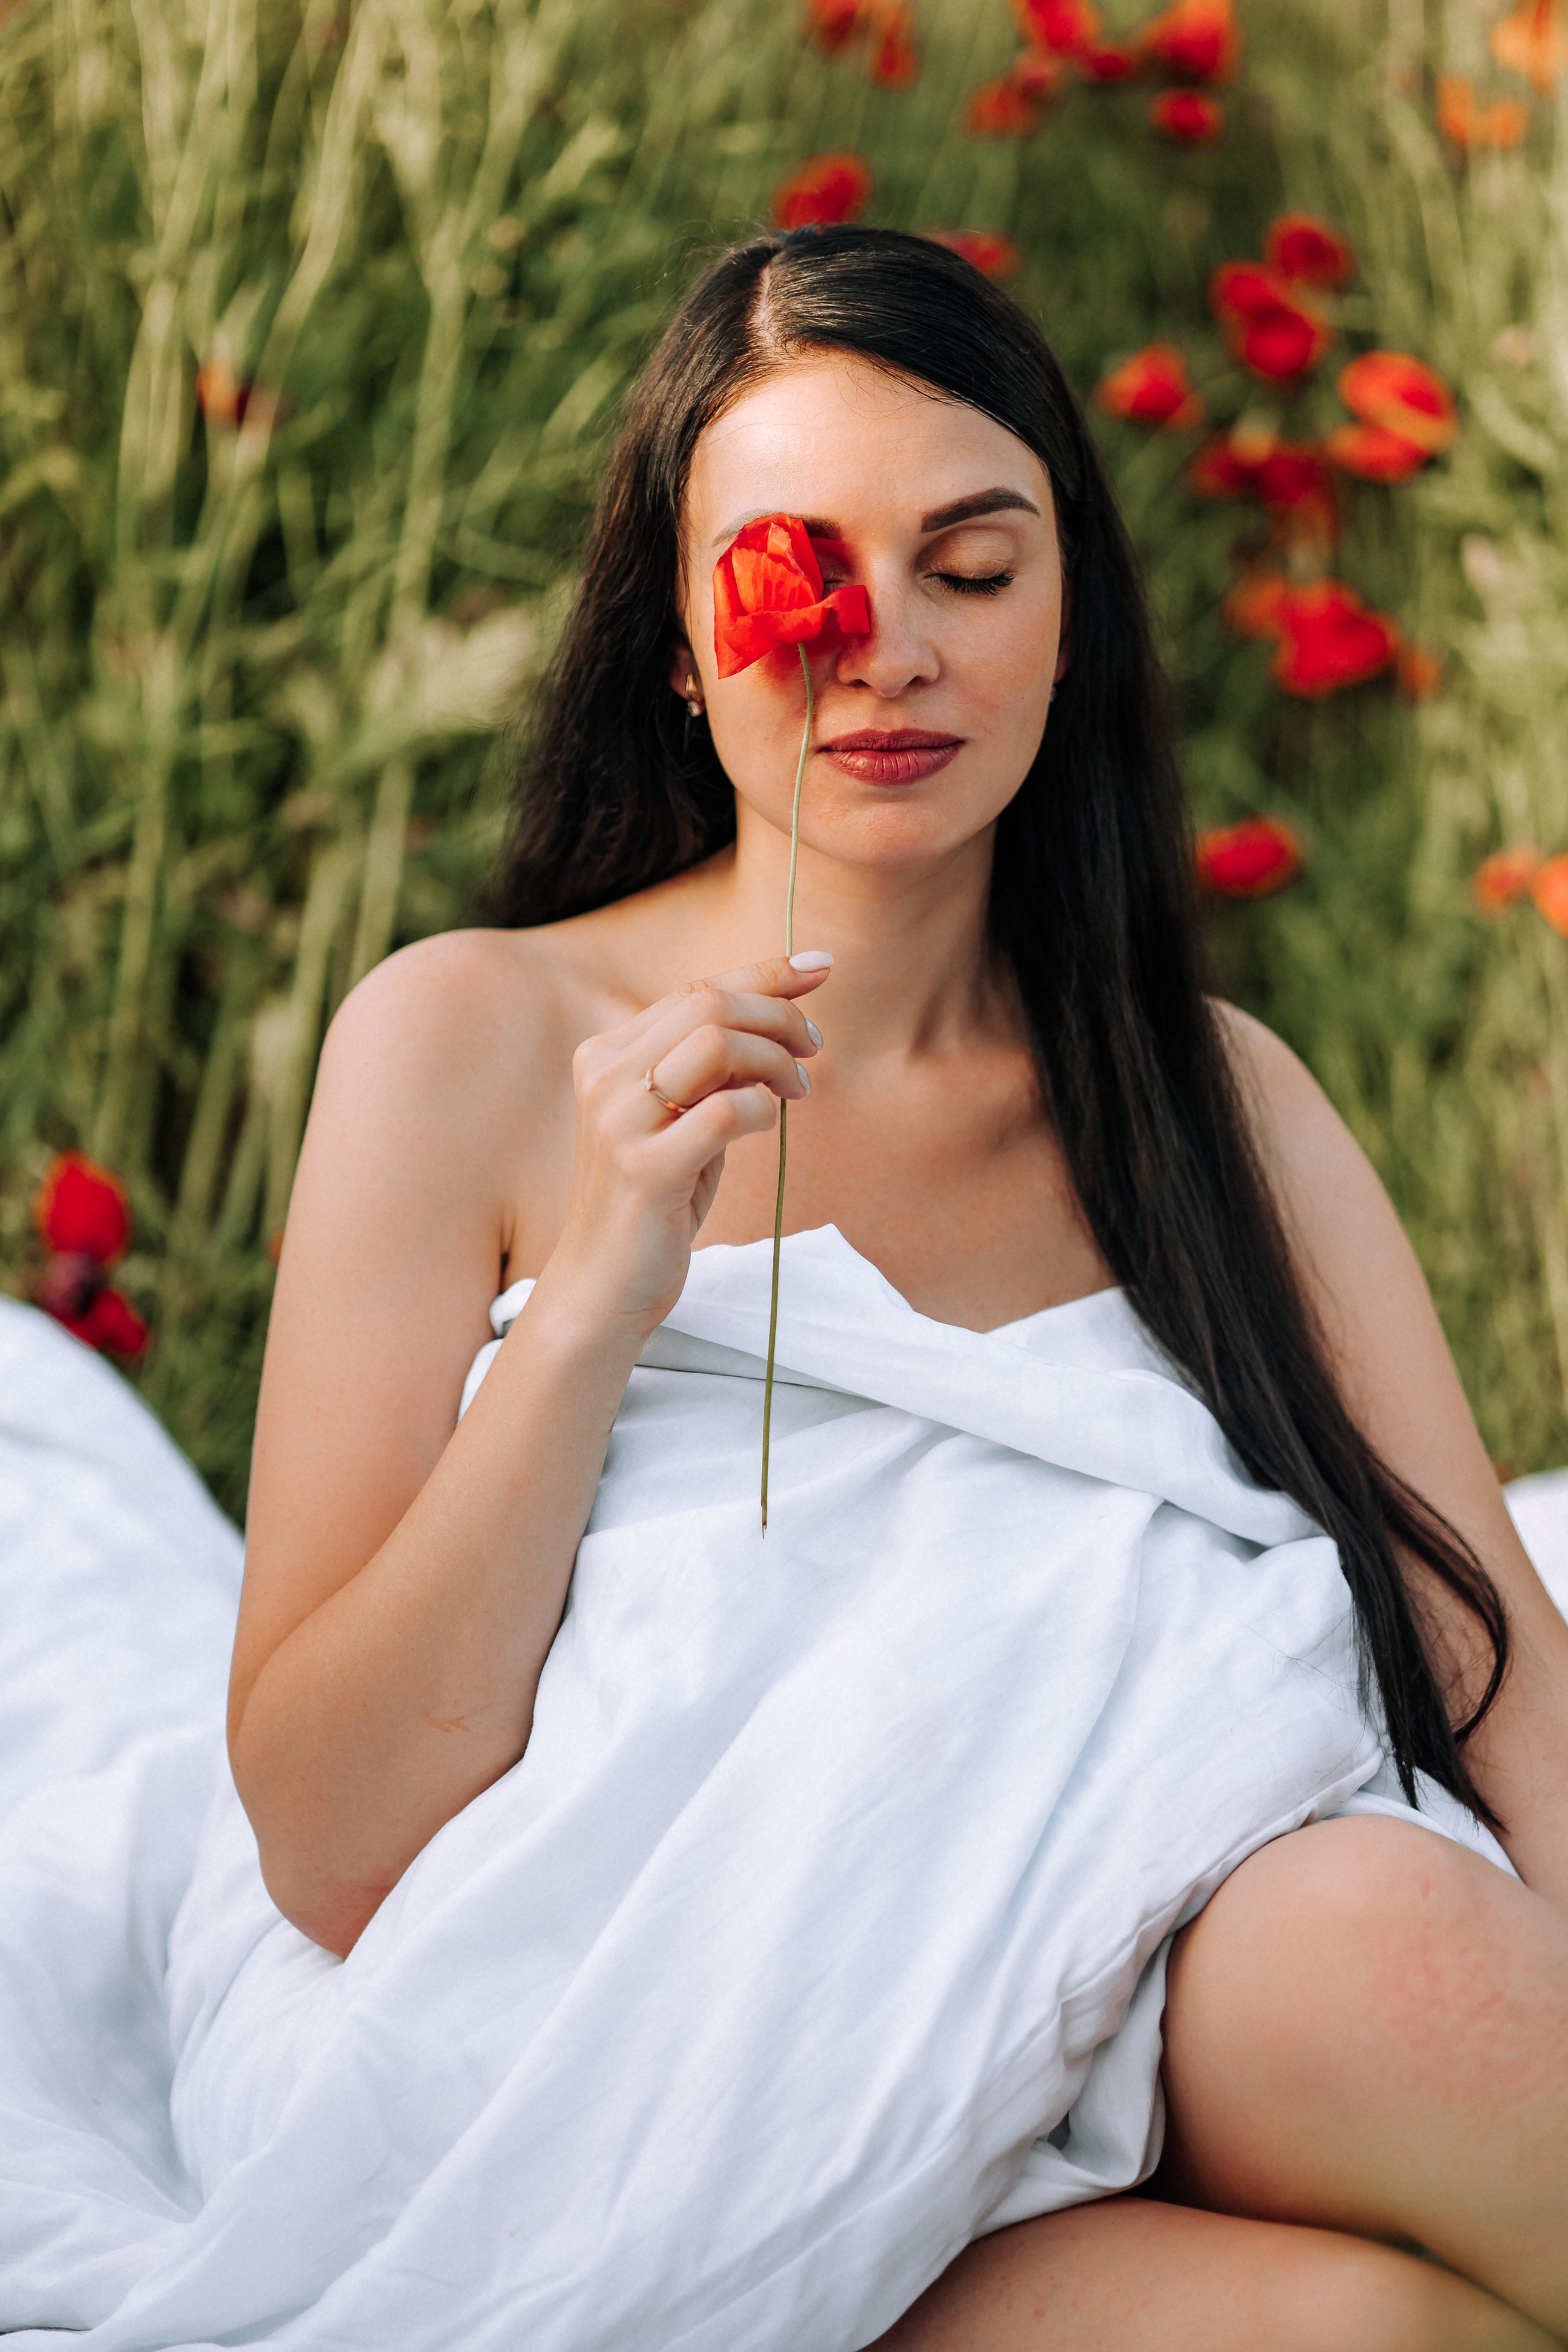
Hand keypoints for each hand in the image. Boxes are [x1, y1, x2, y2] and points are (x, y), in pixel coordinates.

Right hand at [535, 953, 830, 1344]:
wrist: (604, 1286)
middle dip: (779, 1014)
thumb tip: (785, 1021)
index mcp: (607, 1055)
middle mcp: (604, 1076)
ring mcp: (618, 1121)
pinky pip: (725, 1112)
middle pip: (709, 1004)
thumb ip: (714, 1073)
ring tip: (798, 1087)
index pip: (695, 989)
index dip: (765, 972)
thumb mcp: (682, 1122)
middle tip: (815, 1046)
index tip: (821, 966)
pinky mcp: (643, 1168)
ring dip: (775, 1058)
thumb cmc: (654, 1201)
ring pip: (717, 1044)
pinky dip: (762, 1110)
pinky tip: (768, 1126)